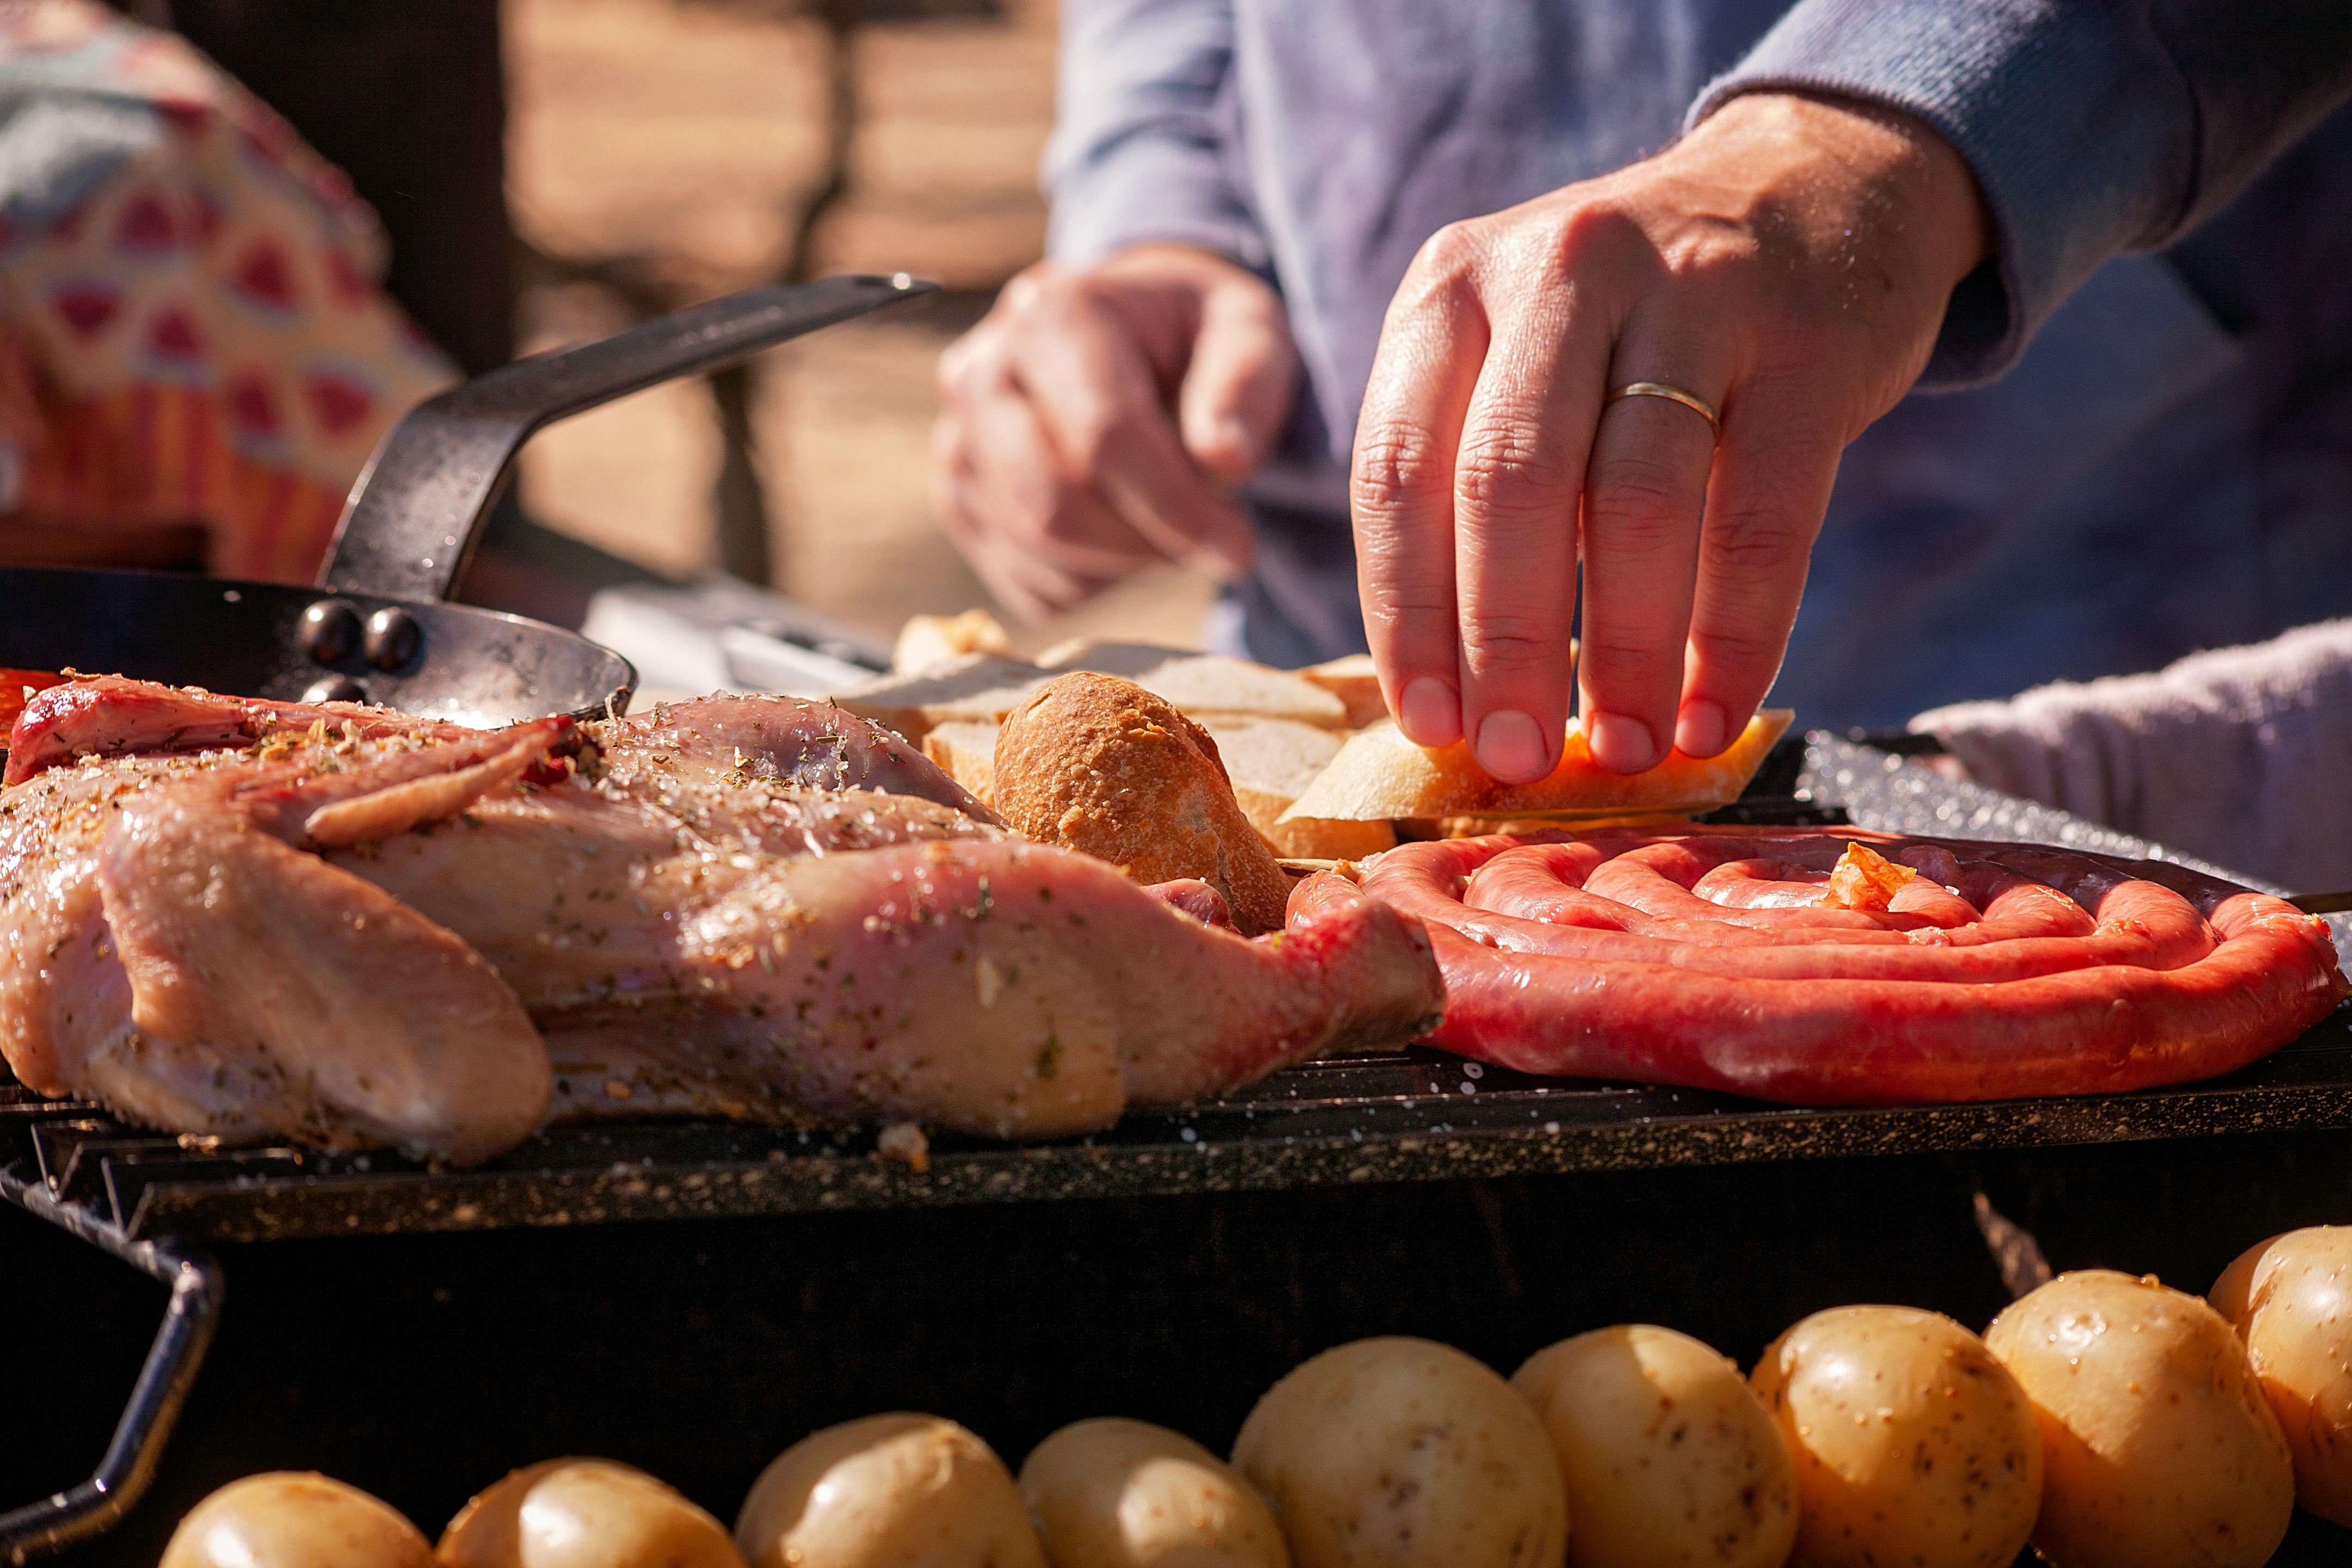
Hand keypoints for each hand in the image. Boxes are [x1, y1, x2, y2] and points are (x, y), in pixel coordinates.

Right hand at [932, 244, 1299, 617]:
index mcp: (1053, 314)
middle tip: (1210, 543)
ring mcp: (958, 438)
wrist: (1133, 336)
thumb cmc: (1196, 336)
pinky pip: (1022, 580)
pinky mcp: (957, 497)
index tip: (1238, 549)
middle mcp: (983, 371)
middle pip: (1053, 503)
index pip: (1103, 437)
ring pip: (1034, 548)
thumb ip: (1245, 384)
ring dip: (1122, 564)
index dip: (1175, 508)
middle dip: (1145, 545)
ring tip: (1172, 527)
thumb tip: (1227, 460)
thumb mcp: (1247, 330)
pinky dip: (1089, 581)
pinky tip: (1128, 535)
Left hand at [1352, 92, 1989, 779]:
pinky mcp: (1805, 344)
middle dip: (1504, 644)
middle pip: (1507, 485)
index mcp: (1450, 290)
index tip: (1426, 726)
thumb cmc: (1633, 323)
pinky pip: (1763, 515)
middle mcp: (1557, 275)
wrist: (1818, 184)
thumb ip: (1469, 480)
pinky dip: (1737, 633)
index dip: (1406, 614)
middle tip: (1512, 760)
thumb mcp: (1518, 354)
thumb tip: (1450, 691)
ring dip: (1622, 648)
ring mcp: (1689, 296)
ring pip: (1635, 501)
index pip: (1398, 471)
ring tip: (1620, 751)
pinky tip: (1713, 714)